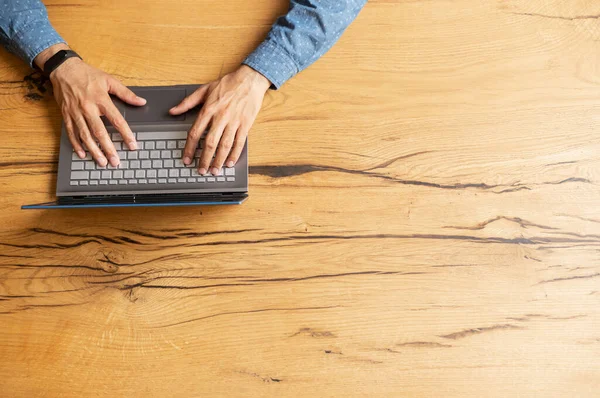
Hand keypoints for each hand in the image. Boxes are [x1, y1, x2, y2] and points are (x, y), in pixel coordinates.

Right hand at [37, 44, 145, 166]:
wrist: (63, 68)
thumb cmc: (87, 74)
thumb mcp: (109, 80)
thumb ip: (126, 93)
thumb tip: (141, 101)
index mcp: (101, 99)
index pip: (116, 120)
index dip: (126, 134)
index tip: (133, 145)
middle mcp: (88, 108)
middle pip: (99, 132)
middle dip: (108, 149)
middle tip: (116, 162)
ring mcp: (75, 112)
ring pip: (85, 135)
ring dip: (94, 151)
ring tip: (102, 162)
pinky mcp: (66, 115)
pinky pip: (71, 132)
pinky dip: (76, 144)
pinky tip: (83, 154)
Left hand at [170, 65, 270, 174]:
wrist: (250, 79)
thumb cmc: (228, 84)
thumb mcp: (205, 89)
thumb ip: (187, 102)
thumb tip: (173, 111)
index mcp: (208, 109)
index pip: (195, 133)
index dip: (189, 148)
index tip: (187, 159)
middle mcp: (221, 117)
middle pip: (210, 143)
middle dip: (204, 159)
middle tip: (201, 170)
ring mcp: (234, 122)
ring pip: (225, 145)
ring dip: (219, 160)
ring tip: (214, 171)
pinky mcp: (246, 124)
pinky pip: (239, 143)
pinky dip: (234, 154)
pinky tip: (230, 162)